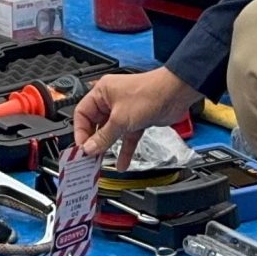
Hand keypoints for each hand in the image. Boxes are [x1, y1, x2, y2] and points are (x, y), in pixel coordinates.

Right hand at [71, 68, 199, 168]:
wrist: (175, 94)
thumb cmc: (149, 94)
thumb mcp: (120, 119)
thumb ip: (104, 136)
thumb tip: (89, 148)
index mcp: (102, 92)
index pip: (82, 113)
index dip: (81, 132)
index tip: (83, 148)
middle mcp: (111, 101)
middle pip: (96, 124)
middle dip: (94, 142)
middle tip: (90, 158)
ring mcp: (124, 111)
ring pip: (111, 133)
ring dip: (108, 147)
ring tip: (102, 163)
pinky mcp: (137, 120)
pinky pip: (126, 137)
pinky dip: (125, 149)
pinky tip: (123, 163)